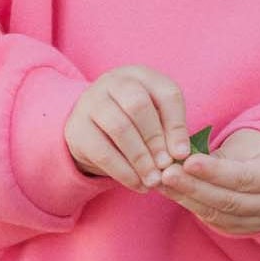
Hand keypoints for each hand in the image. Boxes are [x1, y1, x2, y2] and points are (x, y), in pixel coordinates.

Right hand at [64, 66, 191, 191]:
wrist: (92, 128)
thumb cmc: (134, 122)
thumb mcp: (155, 118)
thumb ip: (170, 131)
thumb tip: (180, 154)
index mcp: (141, 75)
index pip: (166, 93)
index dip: (177, 125)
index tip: (182, 154)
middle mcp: (113, 82)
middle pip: (138, 106)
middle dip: (155, 140)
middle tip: (166, 166)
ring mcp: (91, 103)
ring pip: (119, 128)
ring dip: (140, 159)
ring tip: (154, 180)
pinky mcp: (77, 129)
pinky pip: (102, 152)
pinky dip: (124, 172)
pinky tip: (138, 185)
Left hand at [155, 128, 259, 234]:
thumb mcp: (248, 145)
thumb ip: (220, 156)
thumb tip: (184, 161)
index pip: (242, 177)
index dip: (214, 172)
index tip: (187, 162)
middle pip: (227, 200)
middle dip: (193, 188)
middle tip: (165, 174)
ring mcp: (258, 221)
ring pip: (218, 215)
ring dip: (186, 199)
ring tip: (162, 183)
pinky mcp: (243, 230)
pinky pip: (214, 222)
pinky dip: (192, 208)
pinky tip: (173, 194)